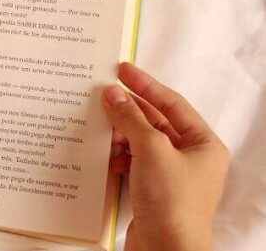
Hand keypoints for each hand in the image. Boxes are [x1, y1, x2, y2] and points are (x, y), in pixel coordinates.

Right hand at [104, 62, 229, 250]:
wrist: (166, 250)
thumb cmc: (172, 202)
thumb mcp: (152, 150)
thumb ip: (131, 118)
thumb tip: (113, 94)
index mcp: (203, 144)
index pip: (171, 103)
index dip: (145, 84)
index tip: (122, 69)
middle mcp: (190, 158)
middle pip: (155, 121)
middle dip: (128, 108)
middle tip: (102, 92)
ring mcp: (170, 175)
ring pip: (141, 142)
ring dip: (120, 132)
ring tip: (98, 122)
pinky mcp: (153, 191)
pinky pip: (132, 161)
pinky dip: (117, 155)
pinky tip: (103, 153)